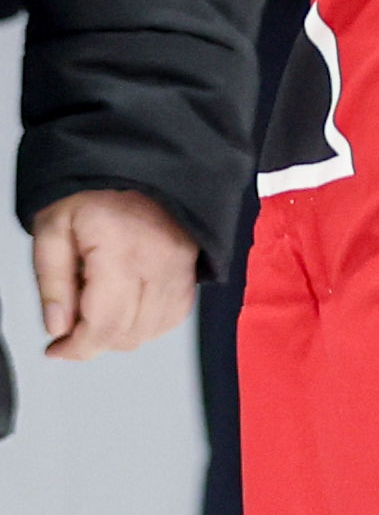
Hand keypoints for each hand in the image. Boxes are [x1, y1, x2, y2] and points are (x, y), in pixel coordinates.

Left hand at [31, 187, 197, 360]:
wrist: (140, 165)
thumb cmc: (95, 191)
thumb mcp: (52, 228)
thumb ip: (52, 280)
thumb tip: (57, 325)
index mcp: (120, 251)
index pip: (105, 323)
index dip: (78, 347)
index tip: (57, 349)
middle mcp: (158, 263)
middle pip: (128, 333)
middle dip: (94, 342)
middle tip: (69, 330)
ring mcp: (180, 268)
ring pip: (152, 331)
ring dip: (120, 335)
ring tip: (97, 314)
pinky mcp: (191, 270)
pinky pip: (173, 316)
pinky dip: (147, 325)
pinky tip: (126, 311)